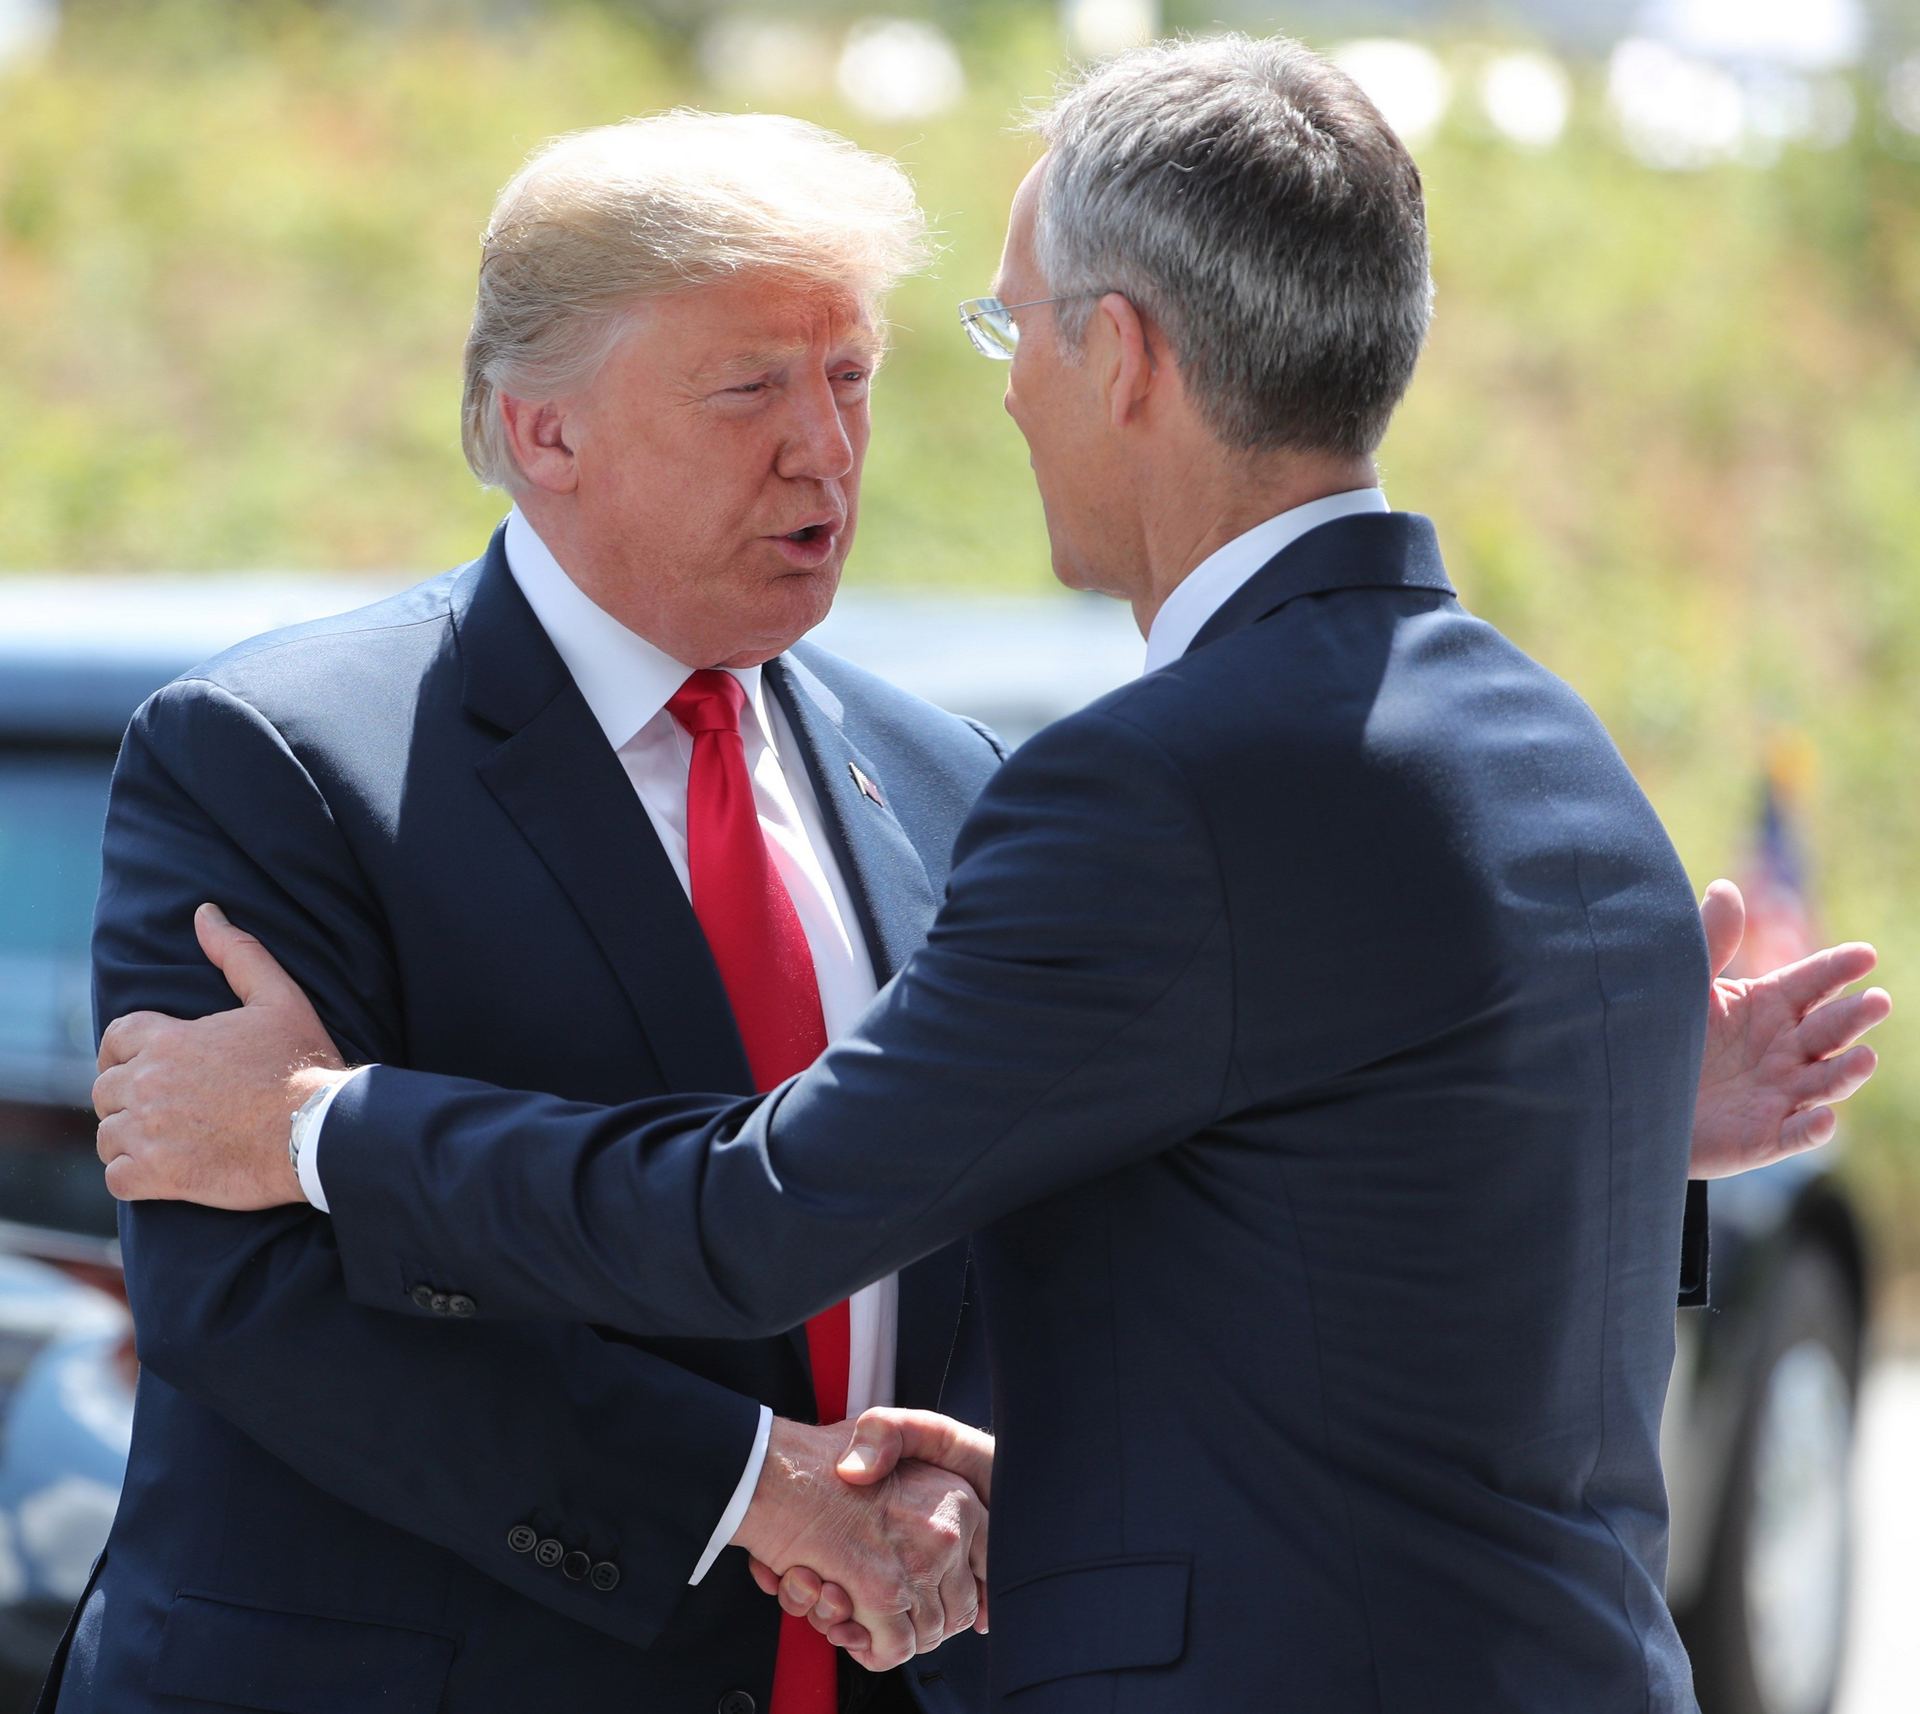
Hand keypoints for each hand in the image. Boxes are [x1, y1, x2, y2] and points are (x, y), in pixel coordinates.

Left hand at [93, 904, 346, 1208]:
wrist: (319, 1129)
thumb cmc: (302, 1063)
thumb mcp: (279, 997)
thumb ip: (237, 953)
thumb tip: (205, 913)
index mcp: (169, 1039)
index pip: (115, 1038)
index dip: (123, 1051)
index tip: (141, 1065)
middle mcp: (148, 1083)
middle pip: (104, 1089)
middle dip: (126, 1096)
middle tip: (161, 1107)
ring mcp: (149, 1132)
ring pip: (107, 1134)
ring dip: (128, 1137)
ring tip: (163, 1141)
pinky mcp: (158, 1176)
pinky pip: (116, 1178)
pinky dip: (131, 1177)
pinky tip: (160, 1173)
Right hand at [732, 1415, 987, 1671]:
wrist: (773, 1470)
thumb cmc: (822, 1463)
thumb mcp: (894, 1457)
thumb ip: (931, 1498)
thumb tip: (959, 1558)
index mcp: (959, 1498)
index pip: (989, 1566)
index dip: (966, 1592)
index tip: (939, 1600)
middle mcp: (949, 1529)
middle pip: (958, 1610)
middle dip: (919, 1619)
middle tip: (878, 1605)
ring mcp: (920, 1562)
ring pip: (926, 1635)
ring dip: (887, 1633)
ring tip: (851, 1605)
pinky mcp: (885, 1592)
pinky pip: (894, 1651)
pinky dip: (869, 1650)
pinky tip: (847, 1626)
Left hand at [1690, 880, 1891, 1178]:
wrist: (1634, 1097)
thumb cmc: (1664, 1032)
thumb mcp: (1685, 985)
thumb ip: (1710, 943)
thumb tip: (1724, 888)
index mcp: (1770, 1005)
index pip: (1813, 982)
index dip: (1838, 969)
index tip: (1864, 954)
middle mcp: (1786, 1048)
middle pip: (1830, 1029)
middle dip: (1855, 1017)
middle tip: (1876, 1001)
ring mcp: (1781, 1093)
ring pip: (1826, 1081)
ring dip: (1847, 1072)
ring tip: (1863, 1058)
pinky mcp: (1766, 1136)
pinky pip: (1796, 1134)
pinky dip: (1812, 1129)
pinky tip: (1823, 1119)